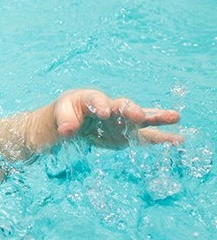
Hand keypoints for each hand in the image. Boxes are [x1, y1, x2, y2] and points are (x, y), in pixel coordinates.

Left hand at [52, 89, 181, 147]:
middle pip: (123, 106)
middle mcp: (111, 107)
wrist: (74, 122)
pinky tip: (178, 140)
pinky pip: (147, 136)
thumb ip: (64, 121)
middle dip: (131, 110)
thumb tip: (67, 130)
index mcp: (91, 99)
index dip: (100, 105)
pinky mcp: (129, 134)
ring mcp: (122, 121)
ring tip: (175, 116)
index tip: (104, 112)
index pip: (96, 100)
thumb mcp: (61, 114)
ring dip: (156, 118)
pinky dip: (162, 138)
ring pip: (140, 118)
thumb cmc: (67, 113)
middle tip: (138, 114)